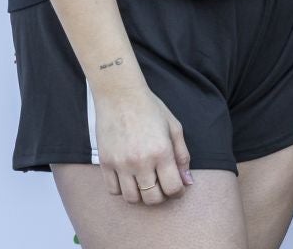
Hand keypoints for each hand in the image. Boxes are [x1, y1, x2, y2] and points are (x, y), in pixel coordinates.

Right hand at [94, 83, 194, 204]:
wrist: (119, 94)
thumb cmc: (150, 108)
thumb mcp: (173, 127)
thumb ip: (182, 156)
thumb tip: (187, 181)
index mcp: (162, 152)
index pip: (173, 188)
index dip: (178, 192)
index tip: (177, 187)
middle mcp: (141, 161)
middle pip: (152, 198)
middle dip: (161, 196)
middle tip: (161, 185)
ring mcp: (121, 163)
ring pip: (132, 198)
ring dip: (141, 195)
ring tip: (144, 182)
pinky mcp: (105, 163)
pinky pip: (113, 190)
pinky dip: (122, 189)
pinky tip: (128, 177)